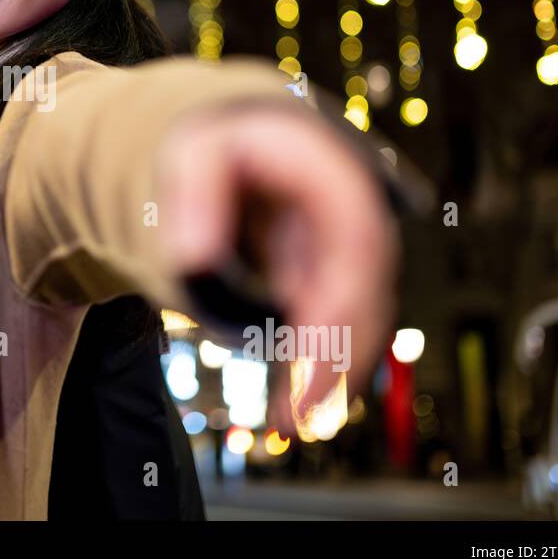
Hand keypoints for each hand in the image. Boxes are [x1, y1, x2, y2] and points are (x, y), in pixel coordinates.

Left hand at [155, 105, 398, 440]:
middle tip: (303, 412)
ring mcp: (340, 241)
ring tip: (290, 421)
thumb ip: (193, 192)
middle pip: (367, 284)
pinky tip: (292, 405)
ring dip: (333, 368)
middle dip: (342, 352)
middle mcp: (349, 206)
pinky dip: (317, 361)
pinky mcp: (324, 271)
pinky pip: (332, 320)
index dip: (344, 304)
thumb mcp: (190, 151)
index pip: (357, 238)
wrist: (219, 137)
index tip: (314, 364)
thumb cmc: (207, 140)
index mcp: (329, 165)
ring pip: (356, 311)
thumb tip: (193, 256)